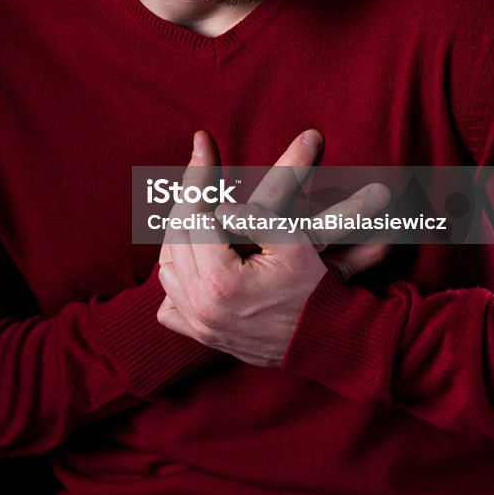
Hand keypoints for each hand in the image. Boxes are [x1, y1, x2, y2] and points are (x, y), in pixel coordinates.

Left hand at [157, 130, 390, 365]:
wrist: (327, 341)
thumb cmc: (315, 289)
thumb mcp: (295, 244)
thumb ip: (255, 217)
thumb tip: (222, 206)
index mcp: (222, 281)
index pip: (195, 219)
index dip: (204, 186)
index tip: (205, 153)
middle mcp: (203, 307)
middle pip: (175, 240)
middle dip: (188, 205)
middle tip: (198, 173)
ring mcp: (200, 326)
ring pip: (167, 271)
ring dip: (180, 240)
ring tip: (197, 213)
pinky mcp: (203, 337)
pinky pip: (169, 308)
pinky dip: (177, 282)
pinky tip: (193, 261)